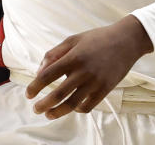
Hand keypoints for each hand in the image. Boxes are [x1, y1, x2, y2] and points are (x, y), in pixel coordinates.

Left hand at [25, 15, 152, 118]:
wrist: (125, 41)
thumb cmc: (96, 39)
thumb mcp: (72, 40)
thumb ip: (54, 54)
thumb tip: (39, 71)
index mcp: (72, 57)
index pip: (48, 75)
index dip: (35, 86)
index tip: (28, 94)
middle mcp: (83, 72)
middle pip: (58, 94)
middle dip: (44, 104)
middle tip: (35, 109)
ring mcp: (95, 82)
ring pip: (72, 104)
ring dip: (58, 112)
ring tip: (49, 114)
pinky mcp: (105, 90)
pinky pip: (88, 106)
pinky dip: (77, 109)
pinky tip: (71, 108)